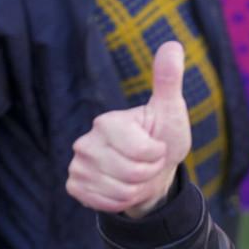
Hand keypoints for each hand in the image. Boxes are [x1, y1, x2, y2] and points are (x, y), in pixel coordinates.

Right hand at [66, 40, 190, 217]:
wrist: (153, 172)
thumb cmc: (162, 138)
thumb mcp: (170, 112)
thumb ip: (168, 81)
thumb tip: (173, 45)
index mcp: (108, 122)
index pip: (142, 152)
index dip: (157, 155)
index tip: (156, 148)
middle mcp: (86, 141)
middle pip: (131, 173)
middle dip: (149, 173)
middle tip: (147, 164)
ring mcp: (77, 164)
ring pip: (119, 191)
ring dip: (137, 189)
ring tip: (137, 176)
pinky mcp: (75, 185)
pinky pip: (102, 203)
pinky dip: (119, 202)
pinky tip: (121, 188)